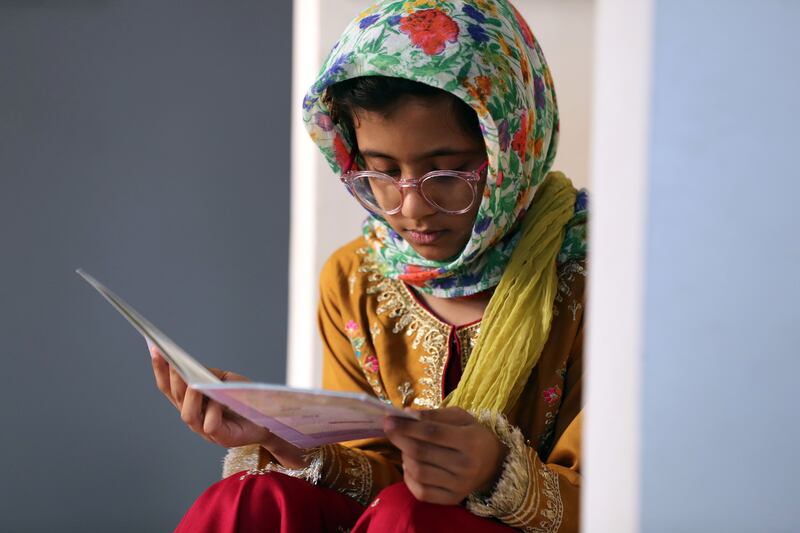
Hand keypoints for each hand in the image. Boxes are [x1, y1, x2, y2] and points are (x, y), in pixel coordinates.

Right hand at [149, 342, 272, 448]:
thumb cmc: (247, 399)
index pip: (169, 386)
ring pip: (187, 414)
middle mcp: (195, 416)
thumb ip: (210, 375)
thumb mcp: (227, 381)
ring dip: (188, 395)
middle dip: (171, 377)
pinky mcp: (222, 438)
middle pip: (174, 397)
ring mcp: (206, 430)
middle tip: (170, 359)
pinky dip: (212, 411)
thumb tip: (195, 370)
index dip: (160, 369)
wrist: (270, 419)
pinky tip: (217, 399)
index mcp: (192, 402)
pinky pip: (210, 425)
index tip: (155, 348)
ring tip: (190, 379)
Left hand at [383, 407, 506, 504]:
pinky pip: (421, 491)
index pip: (432, 433)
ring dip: (404, 456)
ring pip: (418, 471)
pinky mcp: (452, 499)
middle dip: (400, 439)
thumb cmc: (472, 435)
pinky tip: (411, 466)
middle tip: (390, 429)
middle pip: (422, 453)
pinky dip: (408, 478)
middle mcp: (465, 466)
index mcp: (470, 441)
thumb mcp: (461, 417)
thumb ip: (434, 414)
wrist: (493, 464)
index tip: (389, 419)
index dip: (407, 426)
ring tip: (406, 447)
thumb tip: (406, 414)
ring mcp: (459, 485)